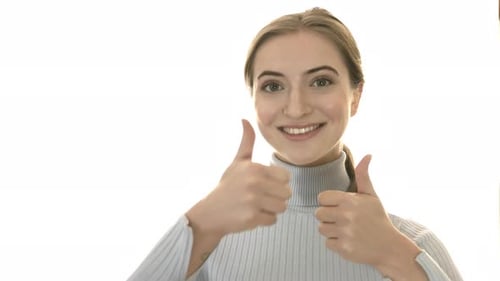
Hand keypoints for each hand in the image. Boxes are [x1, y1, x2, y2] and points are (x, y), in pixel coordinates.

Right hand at [186, 119, 290, 237]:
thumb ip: (246, 142)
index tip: (262, 184)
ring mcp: (253, 201)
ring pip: (282, 207)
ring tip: (256, 205)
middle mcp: (255, 183)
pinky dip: (264, 220)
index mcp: (255, 168)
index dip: (276, 182)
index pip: (286, 177)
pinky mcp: (252, 218)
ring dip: (271, 209)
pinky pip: (272, 220)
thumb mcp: (237, 162)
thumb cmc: (228, 186)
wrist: (210, 212)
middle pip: (286, 193)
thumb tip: (245, 119)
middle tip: (258, 197)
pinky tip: (251, 215)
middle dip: (275, 197)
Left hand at [315, 155, 400, 265]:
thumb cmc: (378, 218)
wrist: (390, 247)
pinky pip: (327, 243)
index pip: (322, 198)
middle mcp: (346, 215)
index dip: (329, 202)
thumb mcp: (371, 196)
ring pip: (321, 228)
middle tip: (341, 219)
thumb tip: (368, 155)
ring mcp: (344, 232)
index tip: (339, 206)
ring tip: (345, 230)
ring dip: (331, 230)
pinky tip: (348, 240)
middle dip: (328, 216)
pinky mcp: (344, 248)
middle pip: (318, 213)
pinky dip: (336, 243)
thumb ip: (363, 176)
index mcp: (350, 201)